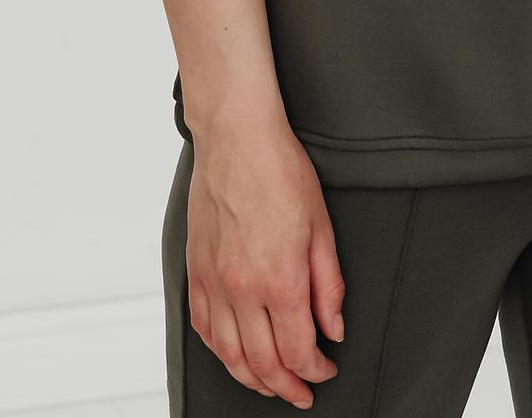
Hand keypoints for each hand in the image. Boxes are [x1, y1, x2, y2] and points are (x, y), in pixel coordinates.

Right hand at [185, 115, 344, 406]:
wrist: (237, 139)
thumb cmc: (280, 171)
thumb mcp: (322, 227)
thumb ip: (329, 285)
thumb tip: (334, 327)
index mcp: (279, 280)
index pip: (298, 350)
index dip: (316, 369)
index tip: (326, 368)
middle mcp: (242, 289)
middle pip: (262, 363)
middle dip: (285, 386)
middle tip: (301, 392)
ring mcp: (214, 282)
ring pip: (228, 354)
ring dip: (251, 378)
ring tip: (270, 384)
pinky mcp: (196, 271)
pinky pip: (204, 327)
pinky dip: (219, 351)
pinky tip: (232, 353)